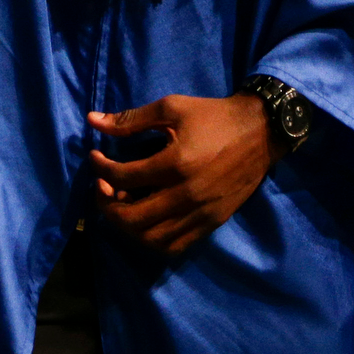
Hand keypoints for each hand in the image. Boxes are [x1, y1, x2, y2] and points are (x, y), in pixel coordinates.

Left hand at [88, 93, 280, 256]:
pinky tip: (144, 222)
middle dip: (107, 204)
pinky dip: (152, 240)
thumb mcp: (172, 107)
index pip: (125, 176)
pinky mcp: (211, 223)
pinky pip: (174, 246)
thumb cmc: (213, 116)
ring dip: (127, 226)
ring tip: (120, 205)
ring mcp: (200, 213)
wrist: (259, 131)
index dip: (102, 168)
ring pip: (151, 238)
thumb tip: (93, 121)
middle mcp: (187, 194)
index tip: (95, 158)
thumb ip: (131, 119)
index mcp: (176, 162)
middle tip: (102, 187)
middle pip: (133, 217)